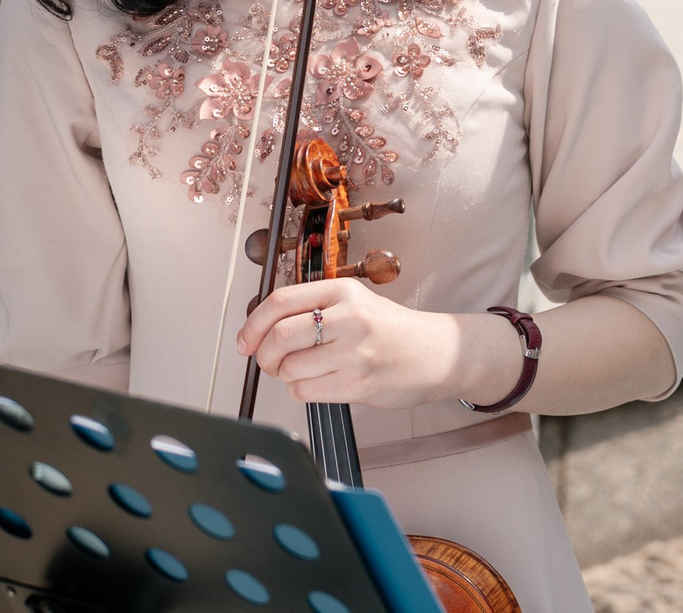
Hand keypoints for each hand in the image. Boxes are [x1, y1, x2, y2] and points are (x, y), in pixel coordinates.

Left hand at [237, 279, 521, 410]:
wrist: (437, 353)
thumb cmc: (391, 330)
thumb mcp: (355, 304)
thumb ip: (313, 310)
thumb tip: (259, 332)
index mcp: (343, 291)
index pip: (279, 301)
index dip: (252, 324)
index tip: (245, 341)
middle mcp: (349, 317)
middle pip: (279, 336)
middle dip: (265, 355)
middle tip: (271, 361)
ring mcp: (354, 352)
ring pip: (289, 368)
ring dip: (287, 375)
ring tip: (306, 371)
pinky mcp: (358, 384)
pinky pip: (306, 391)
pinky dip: (303, 390)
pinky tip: (322, 382)